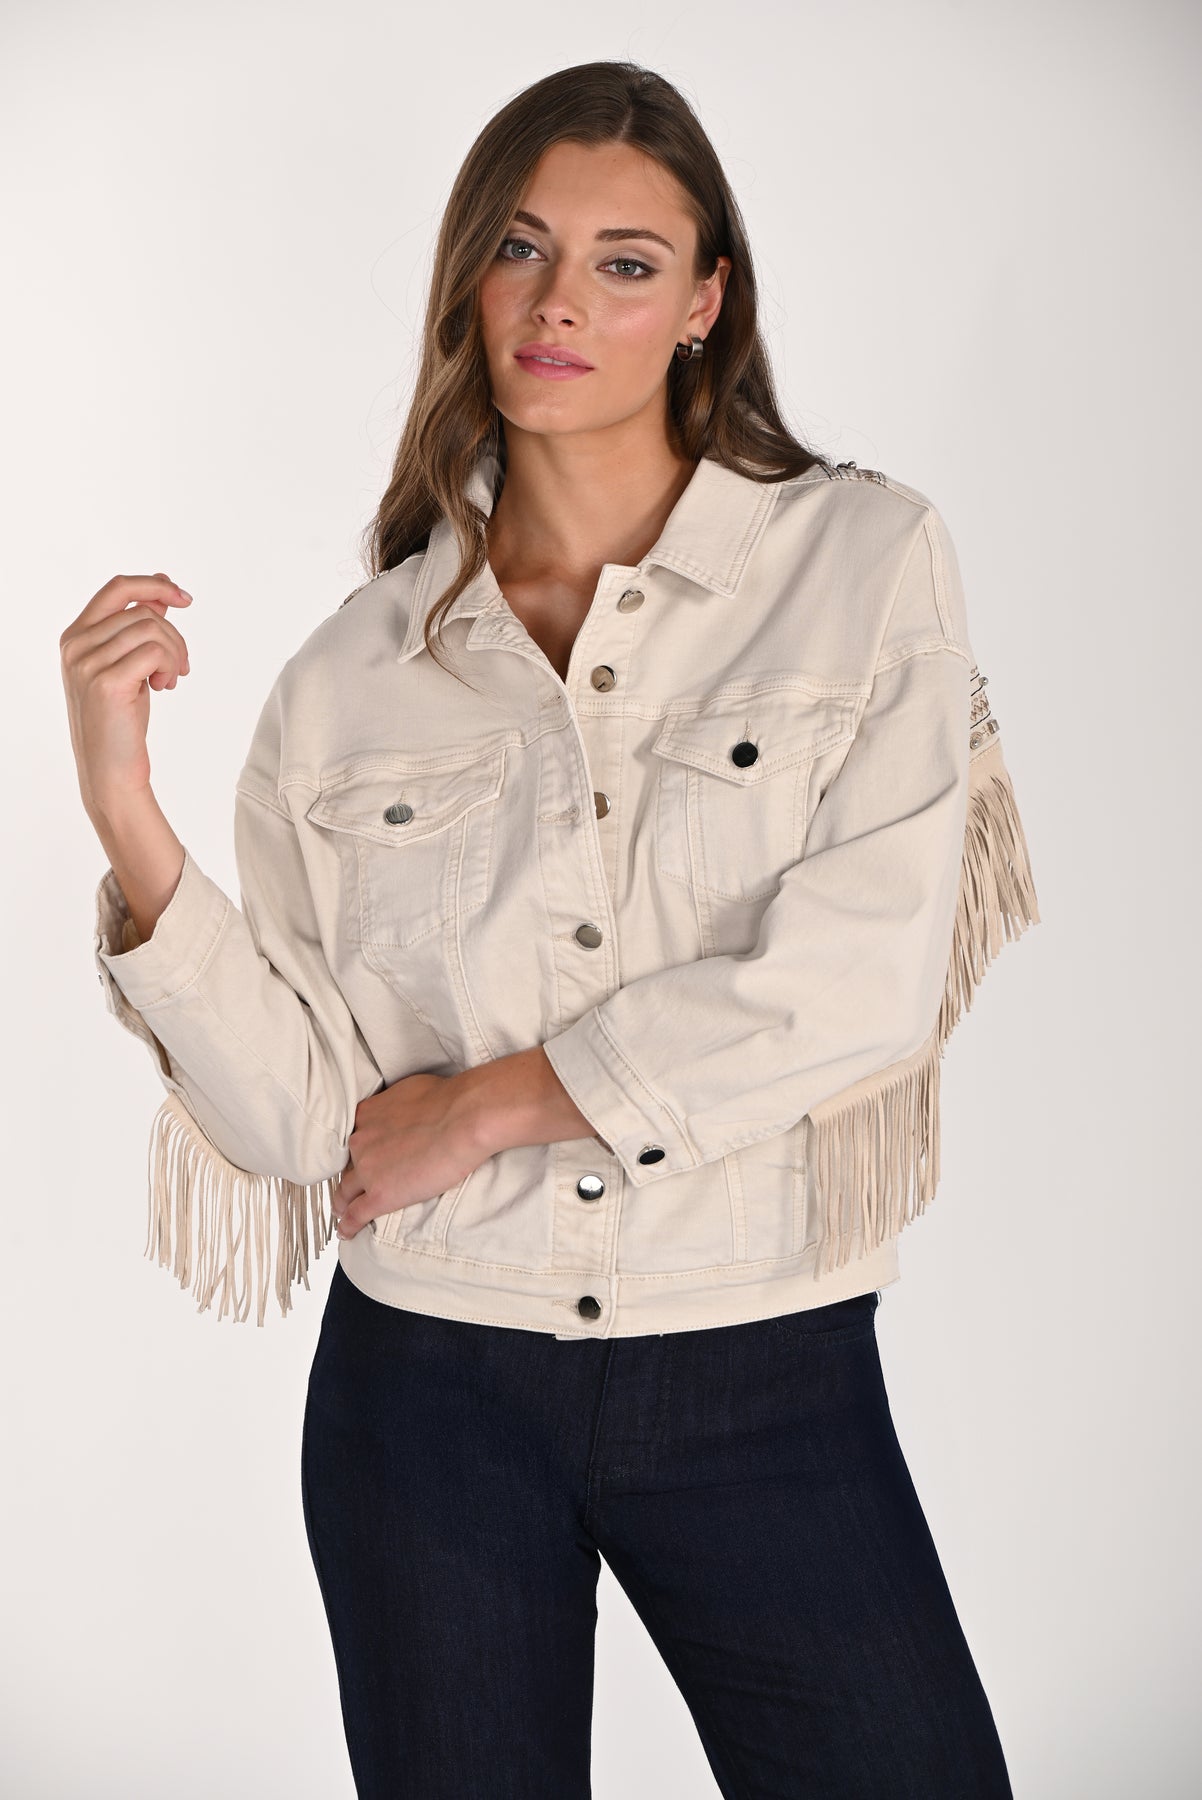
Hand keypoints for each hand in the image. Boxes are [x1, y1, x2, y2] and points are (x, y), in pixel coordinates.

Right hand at [59, 573, 192, 820]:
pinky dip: (171, 666)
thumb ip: (138, 629)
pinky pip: (156, 652)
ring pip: (151, 629)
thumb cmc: (121, 719)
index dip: (154, 585)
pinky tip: (165, 686)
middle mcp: (76, 645)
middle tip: (182, 667)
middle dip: (174, 635)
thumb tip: (162, 592)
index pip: (117, 588)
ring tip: (171, 679)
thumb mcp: (130, 665)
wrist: (112, 768)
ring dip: (175, 653)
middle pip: (142, 611)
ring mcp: (87, 662)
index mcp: (76, 636)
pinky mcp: (107, 682)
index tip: (184, 598)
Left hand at [333, 1071, 486, 1239]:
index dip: (357, 1150)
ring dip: (342, 1202)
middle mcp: (361, 1141)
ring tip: (341, 1211)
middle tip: (350, 1186)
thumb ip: (396, 1104)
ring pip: (345, 1191)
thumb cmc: (447, 1100)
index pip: (354, 1137)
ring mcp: (368, 1170)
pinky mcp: (381, 1194)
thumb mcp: (410, 1091)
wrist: (463, 1119)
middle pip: (348, 1164)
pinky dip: (348, 1225)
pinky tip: (345, 1232)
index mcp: (367, 1115)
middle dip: (350, 1175)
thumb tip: (404, 1108)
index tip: (359, 1157)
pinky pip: (356, 1214)